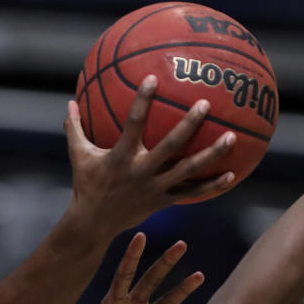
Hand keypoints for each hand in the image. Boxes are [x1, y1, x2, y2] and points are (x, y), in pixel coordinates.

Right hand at [64, 75, 236, 233]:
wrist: (94, 225)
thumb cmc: (86, 185)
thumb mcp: (78, 156)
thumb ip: (74, 128)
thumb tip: (70, 102)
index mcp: (120, 157)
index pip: (133, 124)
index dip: (143, 101)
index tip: (154, 78)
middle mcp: (141, 172)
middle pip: (170, 146)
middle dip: (189, 125)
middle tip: (205, 104)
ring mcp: (155, 188)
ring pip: (188, 170)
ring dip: (211, 155)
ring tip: (232, 138)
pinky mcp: (163, 201)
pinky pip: (192, 193)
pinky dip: (212, 185)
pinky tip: (233, 174)